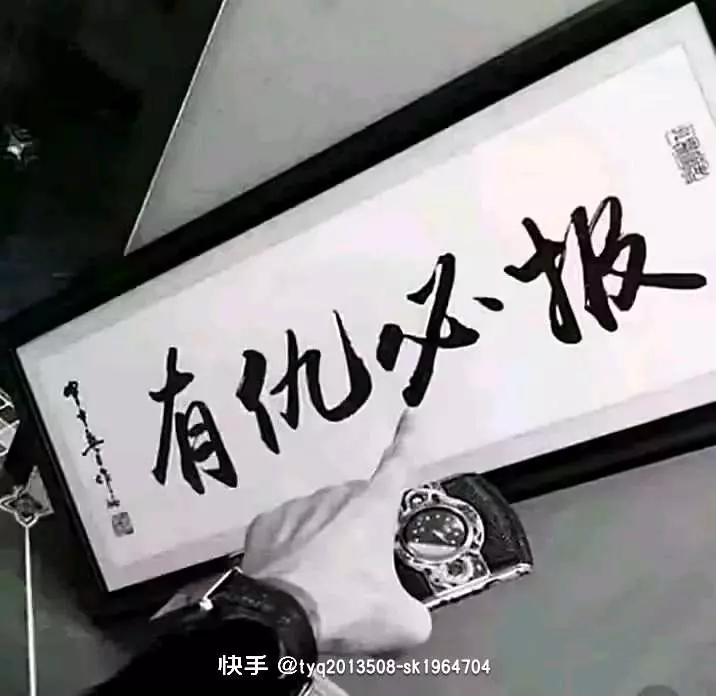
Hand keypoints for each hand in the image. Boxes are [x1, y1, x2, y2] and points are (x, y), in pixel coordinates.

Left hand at [241, 411, 431, 654]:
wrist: (278, 622)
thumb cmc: (347, 610)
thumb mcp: (401, 622)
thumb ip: (415, 611)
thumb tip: (411, 618)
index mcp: (372, 508)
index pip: (398, 465)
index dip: (407, 439)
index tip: (410, 413)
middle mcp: (334, 497)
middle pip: (358, 504)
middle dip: (362, 527)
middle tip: (359, 571)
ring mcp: (296, 507)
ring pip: (321, 516)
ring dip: (327, 538)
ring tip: (322, 582)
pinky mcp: (264, 524)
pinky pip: (287, 530)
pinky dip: (293, 547)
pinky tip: (291, 576)